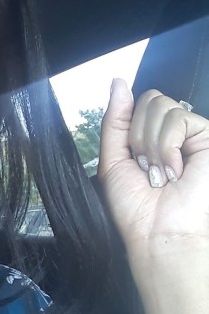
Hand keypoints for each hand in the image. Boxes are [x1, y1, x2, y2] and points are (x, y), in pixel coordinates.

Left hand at [97, 79, 208, 263]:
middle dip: (138, 138)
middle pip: (149, 100)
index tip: (133, 162)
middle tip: (147, 170)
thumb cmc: (135, 206)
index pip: (137, 105)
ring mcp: (192, 135)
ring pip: (162, 107)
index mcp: (150, 138)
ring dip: (152, 146)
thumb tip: (118, 82)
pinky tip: (175, 171)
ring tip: (161, 173)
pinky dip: (168, 147)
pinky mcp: (207, 138)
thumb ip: (115, 120)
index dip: (128, 131)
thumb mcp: (113, 160)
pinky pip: (178, 118)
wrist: (157, 231)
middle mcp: (172, 134)